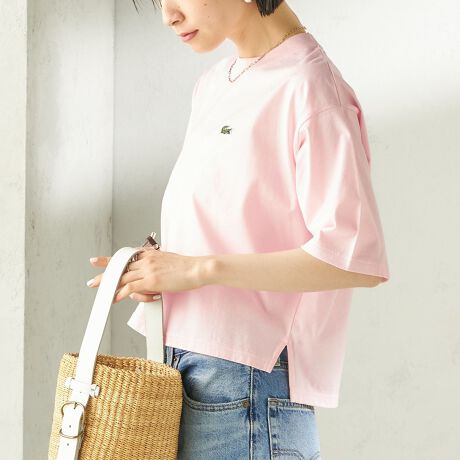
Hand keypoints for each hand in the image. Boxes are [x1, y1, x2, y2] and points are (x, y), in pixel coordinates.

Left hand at [87, 247, 207, 302]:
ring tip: (101, 294)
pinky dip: (121, 294)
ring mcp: (148, 269)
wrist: (197, 268)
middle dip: (105, 276)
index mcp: (150, 254)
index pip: (125, 257)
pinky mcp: (151, 280)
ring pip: (123, 278)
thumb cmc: (187, 267)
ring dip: (110, 287)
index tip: (97, 260)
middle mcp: (146, 260)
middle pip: (120, 268)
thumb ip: (155, 269)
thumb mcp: (169, 262)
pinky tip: (115, 299)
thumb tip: (147, 283)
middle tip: (93, 282)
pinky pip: (131, 287)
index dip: (109, 259)